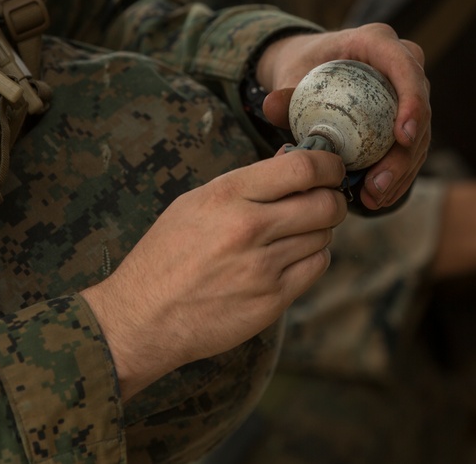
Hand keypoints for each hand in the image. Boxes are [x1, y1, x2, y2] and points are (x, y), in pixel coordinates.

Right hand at [81, 149, 347, 397]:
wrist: (142, 317)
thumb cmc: (167, 255)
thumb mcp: (195, 204)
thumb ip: (246, 184)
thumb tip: (292, 158)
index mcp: (226, 195)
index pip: (302, 167)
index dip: (328, 165)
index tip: (331, 168)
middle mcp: (248, 228)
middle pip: (325, 203)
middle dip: (333, 199)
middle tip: (325, 200)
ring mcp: (262, 267)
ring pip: (324, 235)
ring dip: (318, 231)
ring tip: (293, 233)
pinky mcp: (272, 299)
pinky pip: (317, 266)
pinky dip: (312, 258)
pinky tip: (291, 257)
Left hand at [255, 23, 430, 209]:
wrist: (312, 73)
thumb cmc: (304, 68)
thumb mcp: (291, 76)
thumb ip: (285, 92)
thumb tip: (271, 105)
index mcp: (376, 42)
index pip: (406, 67)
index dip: (412, 102)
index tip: (403, 137)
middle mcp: (402, 64)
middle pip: (419, 110)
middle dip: (404, 154)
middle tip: (377, 185)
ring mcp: (409, 93)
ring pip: (419, 137)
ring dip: (400, 173)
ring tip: (372, 198)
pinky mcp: (407, 119)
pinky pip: (411, 152)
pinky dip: (396, 177)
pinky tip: (378, 198)